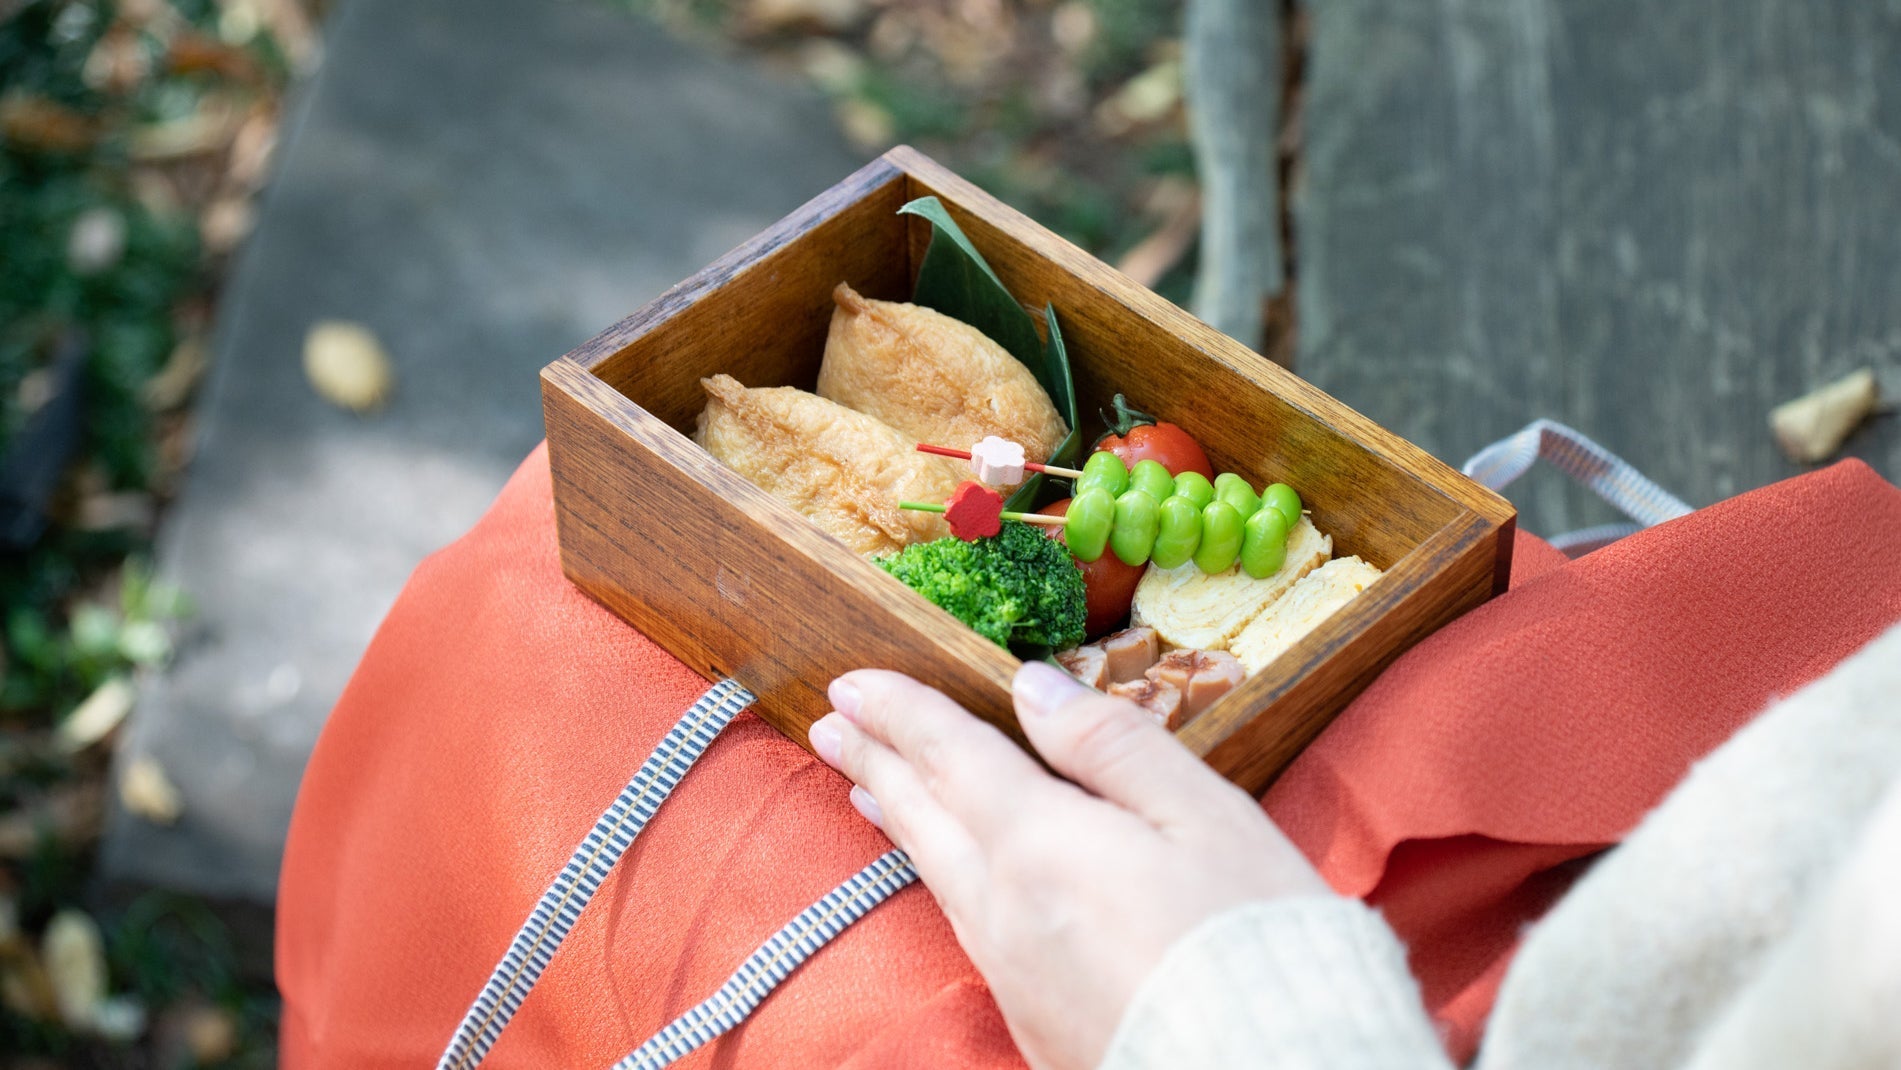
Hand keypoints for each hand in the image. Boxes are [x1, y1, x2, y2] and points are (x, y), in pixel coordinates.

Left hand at [806, 662, 1331, 1069]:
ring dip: (899, 820)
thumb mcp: (1204, 814)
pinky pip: (964, 927)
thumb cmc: (1251, 940)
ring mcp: (1013, 971)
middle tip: (832, 725)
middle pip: (925, 816)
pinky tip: (944, 878)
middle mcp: (1006, 909)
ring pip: (937, 875)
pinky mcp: (1032, 1019)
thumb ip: (1110, 744)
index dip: (901, 712)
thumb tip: (1032, 687)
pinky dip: (937, 879)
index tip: (853, 683)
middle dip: (877, 762)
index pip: (952, 755)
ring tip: (866, 791)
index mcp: (1042, 844)